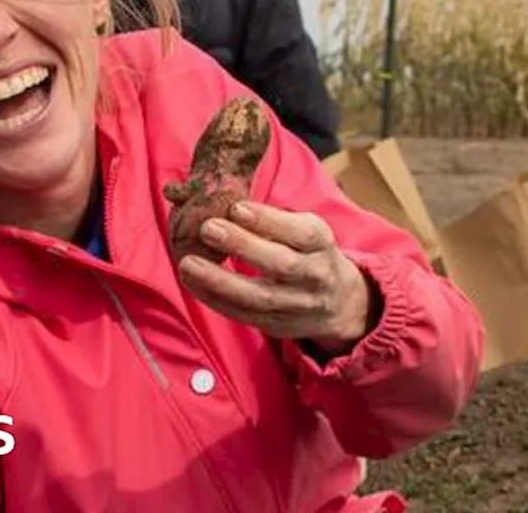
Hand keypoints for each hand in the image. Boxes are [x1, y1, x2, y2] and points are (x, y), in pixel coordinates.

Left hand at [175, 200, 374, 354]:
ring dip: (220, 281)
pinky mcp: (278, 325)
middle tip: (207, 228)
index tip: (236, 207)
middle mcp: (314, 276)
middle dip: (242, 245)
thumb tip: (223, 202)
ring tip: (188, 263)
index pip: (300, 233)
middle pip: (280, 264)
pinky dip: (216, 299)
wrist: (339, 303)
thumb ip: (273, 219)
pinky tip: (194, 283)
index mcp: (321, 245)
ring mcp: (297, 305)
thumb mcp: (306, 229)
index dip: (268, 221)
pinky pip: (244, 315)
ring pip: (260, 297)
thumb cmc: (310, 254)